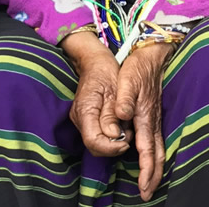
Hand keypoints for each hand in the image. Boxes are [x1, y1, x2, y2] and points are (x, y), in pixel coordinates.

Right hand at [61, 32, 130, 156]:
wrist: (94, 61)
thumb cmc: (106, 71)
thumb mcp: (115, 90)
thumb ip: (112, 113)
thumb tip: (113, 135)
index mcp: (85, 110)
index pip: (93, 141)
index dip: (111, 147)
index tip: (126, 142)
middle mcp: (79, 118)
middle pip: (94, 146)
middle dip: (113, 146)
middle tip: (129, 134)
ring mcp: (81, 120)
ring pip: (96, 142)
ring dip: (113, 140)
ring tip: (126, 127)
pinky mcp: (86, 120)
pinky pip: (97, 134)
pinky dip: (110, 134)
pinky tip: (120, 125)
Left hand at [116, 42, 173, 201]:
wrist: (153, 53)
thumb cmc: (139, 66)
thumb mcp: (127, 79)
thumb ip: (124, 98)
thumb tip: (122, 115)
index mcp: (145, 116)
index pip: (147, 149)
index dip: (146, 170)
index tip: (144, 188)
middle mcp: (152, 120)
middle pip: (157, 154)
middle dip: (154, 175)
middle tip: (148, 194)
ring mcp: (155, 118)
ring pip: (159, 148)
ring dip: (156, 167)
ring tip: (151, 183)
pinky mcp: (153, 114)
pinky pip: (157, 140)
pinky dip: (156, 155)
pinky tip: (152, 159)